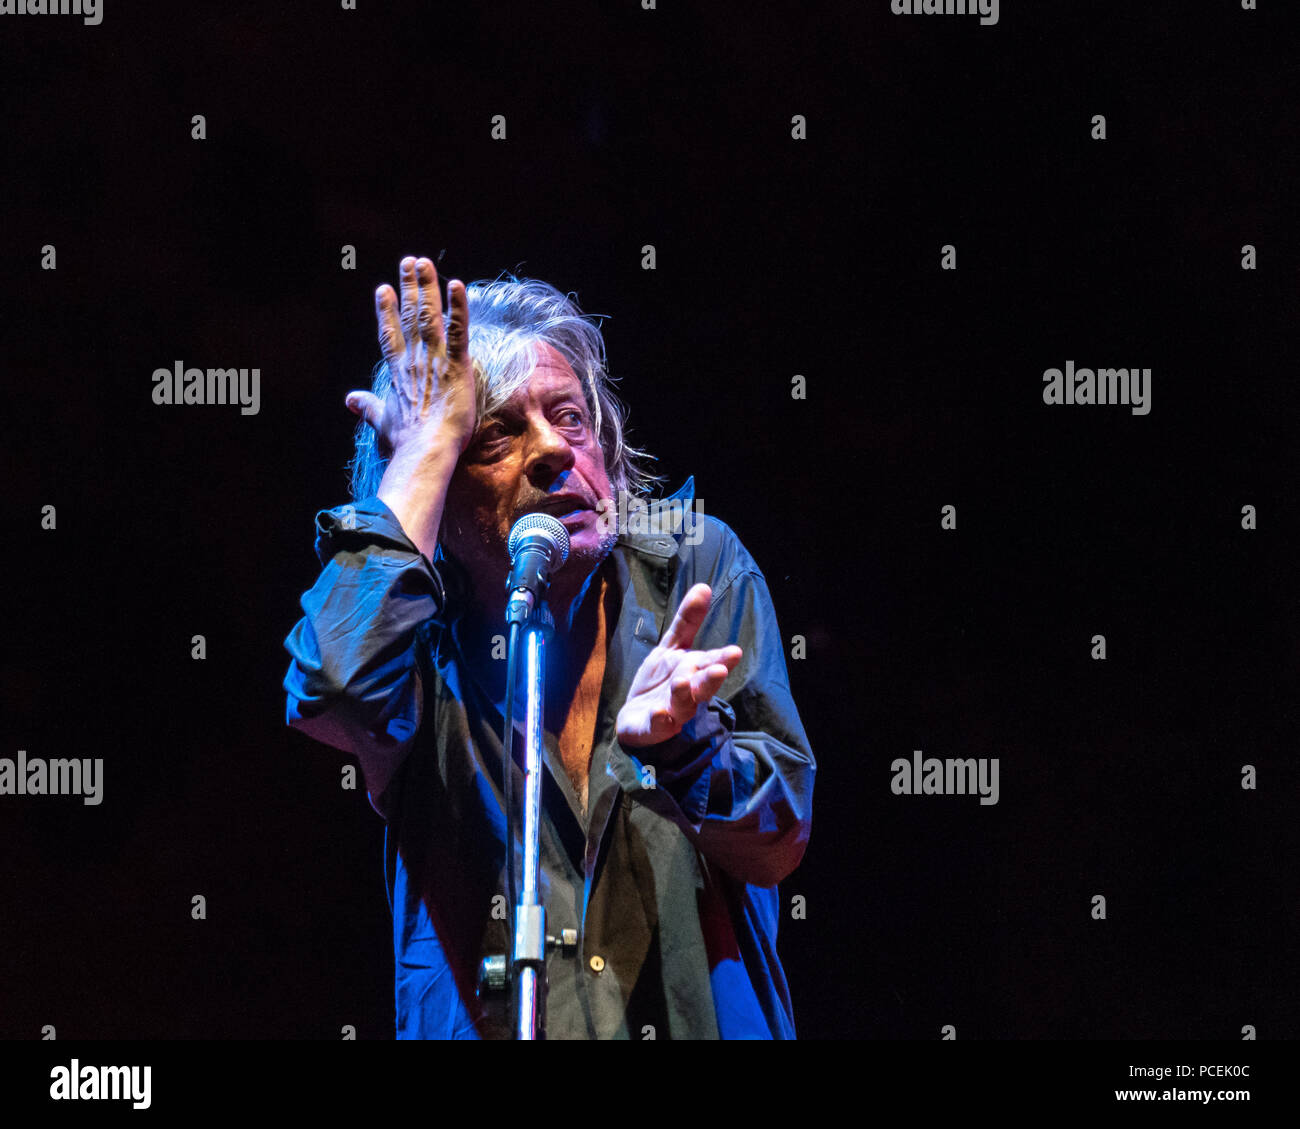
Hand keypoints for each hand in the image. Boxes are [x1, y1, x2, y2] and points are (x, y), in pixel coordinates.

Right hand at [346, 255, 476, 460]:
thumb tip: (350, 400)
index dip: (387, 310)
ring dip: (427, 287)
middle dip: (410, 287)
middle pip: (410, 315)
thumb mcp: (383, 421)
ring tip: (425, 263)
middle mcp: (413, 358)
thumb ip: (368, 407)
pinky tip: (457, 285)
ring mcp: (433, 359)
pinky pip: (457, 329)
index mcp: (397, 371)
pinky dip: (458, 307)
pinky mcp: (456, 364)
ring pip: (429, 315)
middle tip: (410, 262)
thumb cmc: (406, 442)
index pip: (390, 333)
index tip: (384, 289)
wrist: (425, 449)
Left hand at [616, 583, 742, 748]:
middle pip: (703, 686)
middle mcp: (689, 692)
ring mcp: (672, 711)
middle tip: (719, 669)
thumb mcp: (672, 647)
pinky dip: (660, 721)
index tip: (734, 652)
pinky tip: (659, 713)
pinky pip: (657, 726)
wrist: (638, 717)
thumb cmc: (662, 680)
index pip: (712, 662)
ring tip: (683, 683)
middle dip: (710, 679)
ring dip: (684, 694)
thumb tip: (704, 586)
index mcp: (695, 671)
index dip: (723, 658)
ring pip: (682, 705)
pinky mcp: (653, 727)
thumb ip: (688, 621)